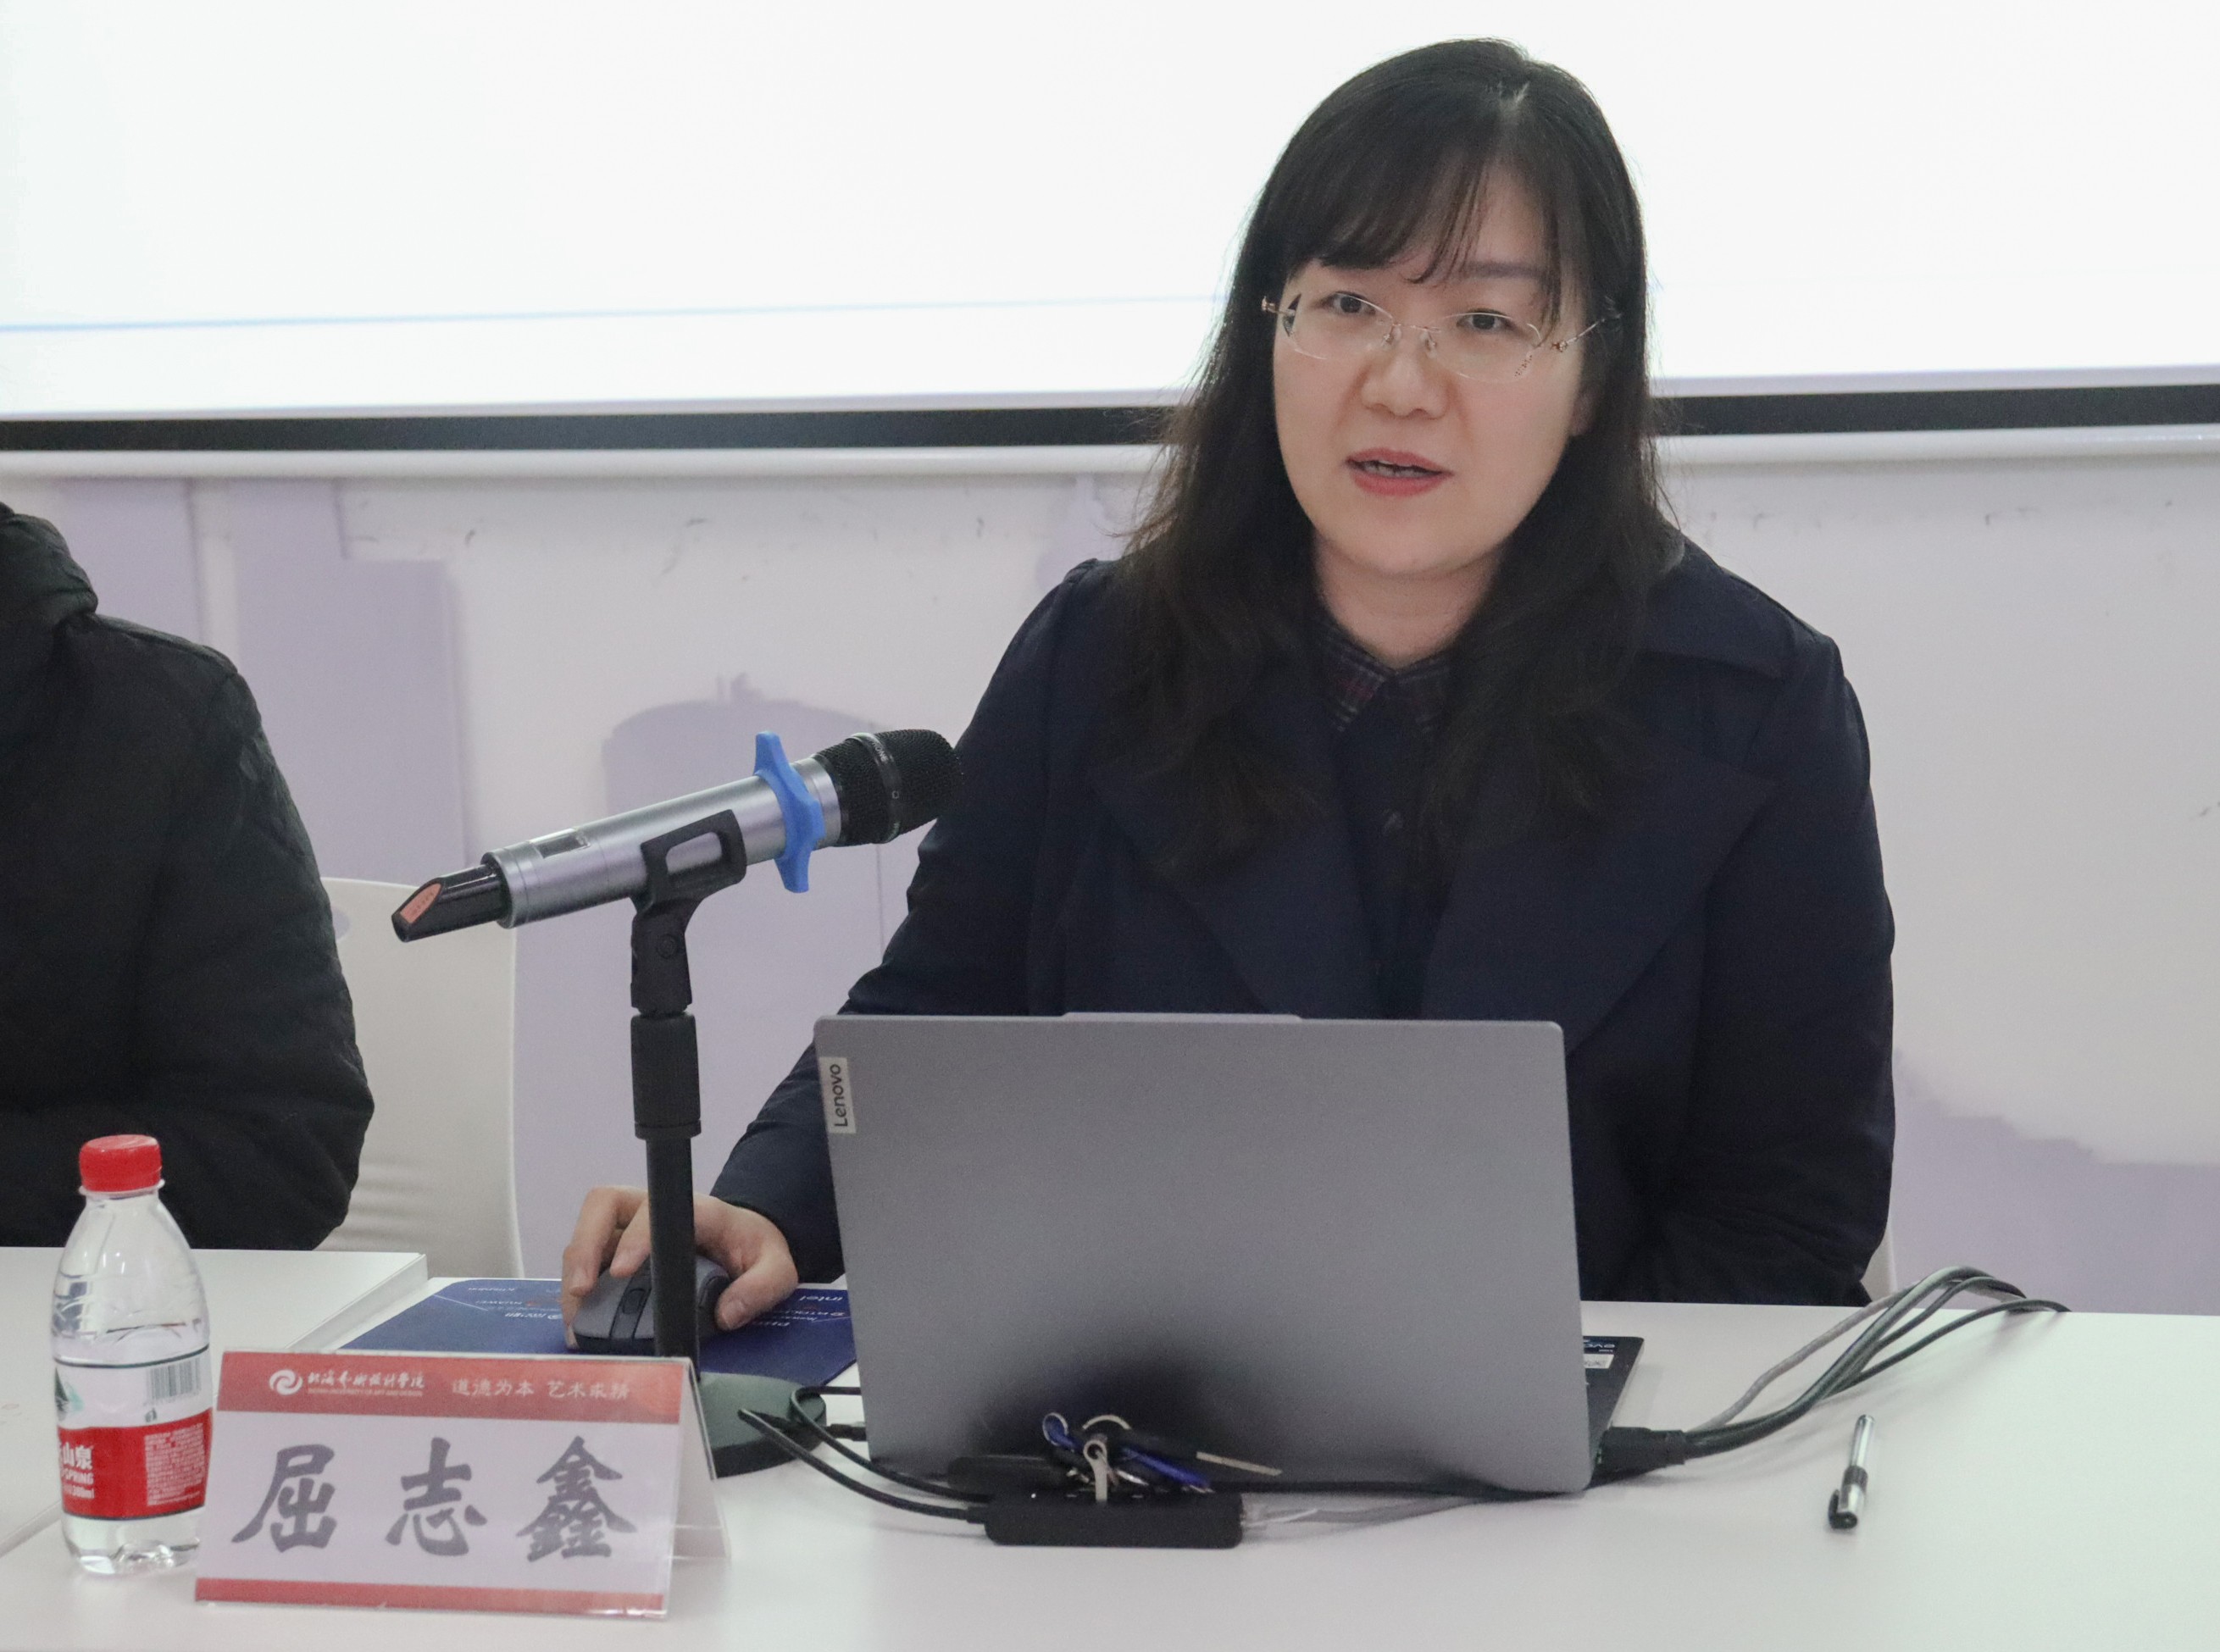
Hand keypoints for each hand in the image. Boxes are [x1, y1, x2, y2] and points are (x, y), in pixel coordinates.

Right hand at [559, 1186, 798, 1337]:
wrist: (747, 1244)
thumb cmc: (755, 1249)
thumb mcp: (776, 1268)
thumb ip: (761, 1287)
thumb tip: (727, 1314)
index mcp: (694, 1210)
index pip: (656, 1210)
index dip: (636, 1238)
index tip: (624, 1271)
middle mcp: (654, 1212)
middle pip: (604, 1207)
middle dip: (586, 1246)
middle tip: (581, 1290)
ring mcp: (631, 1230)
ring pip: (588, 1235)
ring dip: (575, 1273)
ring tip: (575, 1317)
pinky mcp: (619, 1253)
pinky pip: (589, 1262)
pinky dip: (578, 1290)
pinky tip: (580, 1321)